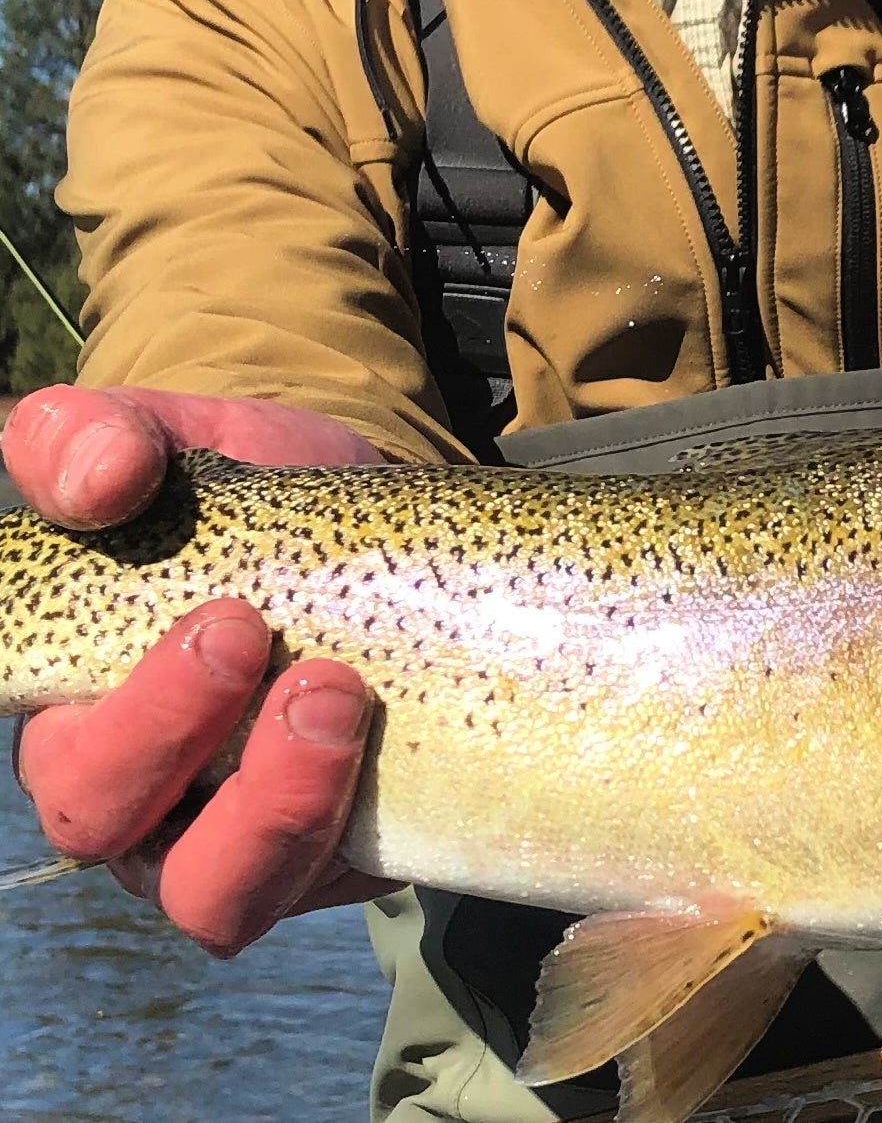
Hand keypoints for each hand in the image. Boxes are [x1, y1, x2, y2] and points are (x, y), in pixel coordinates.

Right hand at [3, 384, 397, 953]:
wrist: (395, 533)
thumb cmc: (262, 497)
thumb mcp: (190, 442)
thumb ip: (107, 437)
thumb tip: (99, 474)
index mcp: (75, 696)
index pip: (36, 721)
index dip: (74, 696)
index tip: (199, 612)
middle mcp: (140, 788)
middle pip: (100, 817)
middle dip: (162, 732)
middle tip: (245, 630)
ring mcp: (236, 834)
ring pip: (210, 895)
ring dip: (268, 807)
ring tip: (332, 696)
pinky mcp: (333, 851)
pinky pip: (320, 884)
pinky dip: (342, 826)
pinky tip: (384, 742)